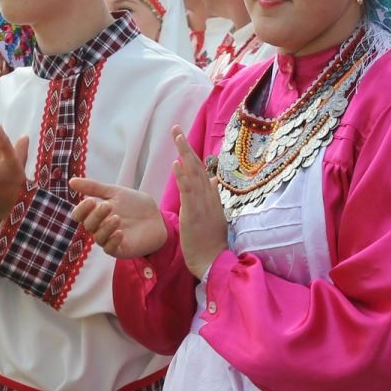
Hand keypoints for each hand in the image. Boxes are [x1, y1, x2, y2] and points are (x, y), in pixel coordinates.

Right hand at [69, 177, 166, 258]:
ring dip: (105, 227)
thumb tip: (71, 181)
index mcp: (96, 214)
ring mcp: (109, 240)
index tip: (91, 200)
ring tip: (116, 218)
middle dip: (96, 215)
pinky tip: (120, 232)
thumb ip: (94, 187)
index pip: (79, 215)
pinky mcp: (121, 250)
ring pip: (98, 237)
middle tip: (108, 206)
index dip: (82, 209)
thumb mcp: (115, 192)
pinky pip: (110, 249)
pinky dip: (113, 241)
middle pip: (88, 225)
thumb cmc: (135, 205)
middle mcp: (100, 228)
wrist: (157, 217)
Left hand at [168, 127, 227, 279]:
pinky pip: (189, 191)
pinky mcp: (194, 213)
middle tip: (176, 129)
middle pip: (198, 166)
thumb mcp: (214, 216)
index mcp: (212, 197)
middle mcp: (209, 197)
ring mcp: (203, 204)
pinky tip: (177, 164)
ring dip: (185, 154)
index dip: (192, 154)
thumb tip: (214, 181)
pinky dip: (183, 176)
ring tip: (176, 136)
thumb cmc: (211, 241)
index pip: (202, 171)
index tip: (183, 139)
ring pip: (194, 174)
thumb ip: (213, 197)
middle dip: (186, 147)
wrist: (213, 261)